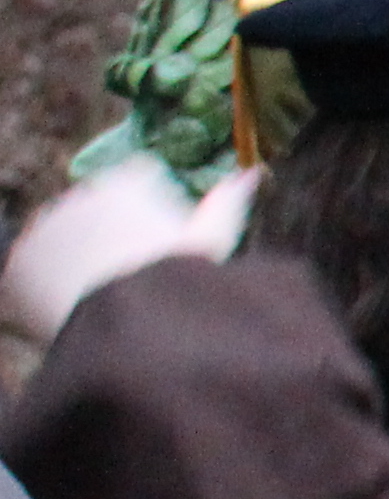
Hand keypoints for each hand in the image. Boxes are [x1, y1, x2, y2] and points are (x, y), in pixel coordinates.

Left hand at [0, 158, 253, 383]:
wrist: (125, 328)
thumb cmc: (178, 279)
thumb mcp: (213, 239)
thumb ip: (229, 201)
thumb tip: (256, 170)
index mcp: (126, 182)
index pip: (141, 177)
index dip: (157, 205)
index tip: (164, 236)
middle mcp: (79, 194)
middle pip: (100, 205)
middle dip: (113, 227)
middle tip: (137, 270)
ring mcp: (44, 227)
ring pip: (66, 235)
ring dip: (79, 251)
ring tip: (107, 290)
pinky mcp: (19, 262)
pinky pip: (34, 267)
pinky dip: (49, 281)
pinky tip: (77, 302)